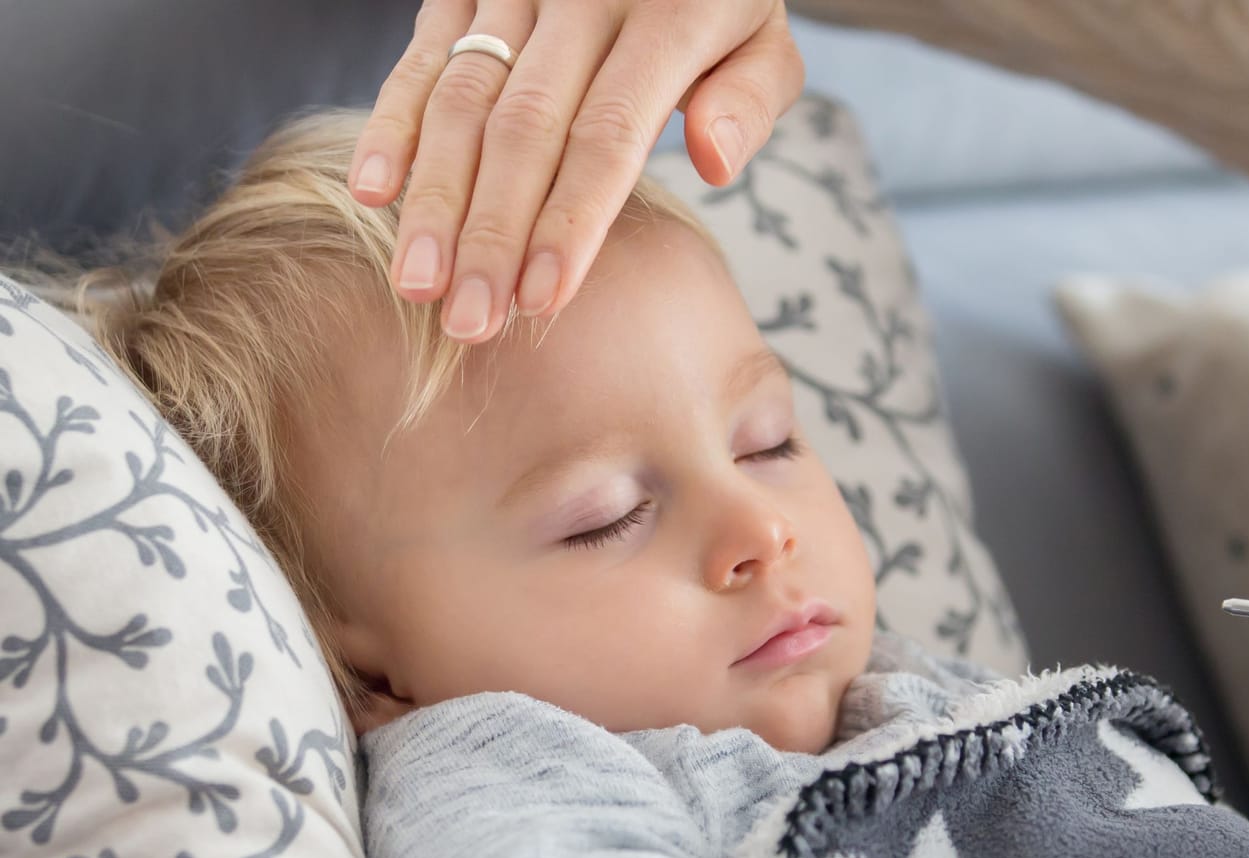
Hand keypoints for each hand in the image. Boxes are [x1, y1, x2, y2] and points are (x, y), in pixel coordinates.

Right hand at [351, 0, 804, 343]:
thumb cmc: (721, 6)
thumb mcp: (765, 41)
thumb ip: (751, 98)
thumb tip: (715, 162)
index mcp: (668, 16)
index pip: (610, 134)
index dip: (571, 220)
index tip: (543, 301)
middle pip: (524, 129)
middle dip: (491, 234)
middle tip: (469, 322)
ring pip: (462, 99)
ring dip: (434, 197)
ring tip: (417, 284)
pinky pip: (422, 58)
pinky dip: (390, 124)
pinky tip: (372, 192)